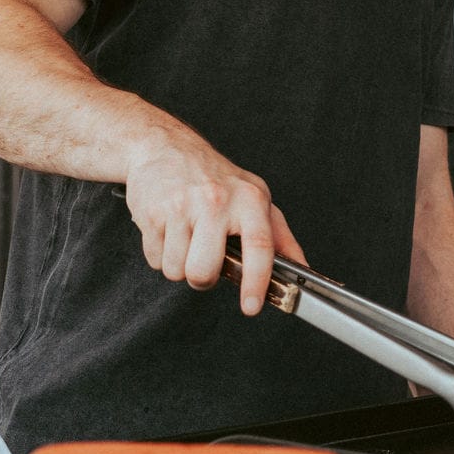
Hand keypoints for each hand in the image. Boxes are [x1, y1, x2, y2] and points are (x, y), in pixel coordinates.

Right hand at [123, 129, 304, 315]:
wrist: (165, 147)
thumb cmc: (215, 177)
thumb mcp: (255, 197)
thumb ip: (279, 236)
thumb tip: (301, 269)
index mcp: (249, 199)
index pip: (259, 247)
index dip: (256, 282)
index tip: (251, 306)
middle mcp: (217, 201)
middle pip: (205, 272)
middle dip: (202, 276)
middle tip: (204, 257)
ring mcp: (181, 206)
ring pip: (177, 271)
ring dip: (179, 264)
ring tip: (185, 236)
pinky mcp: (151, 212)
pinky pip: (155, 259)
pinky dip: (160, 253)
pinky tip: (168, 229)